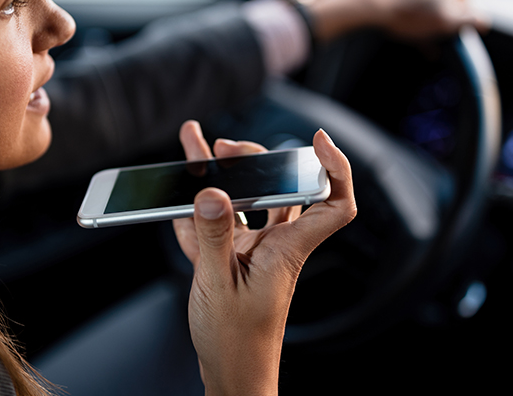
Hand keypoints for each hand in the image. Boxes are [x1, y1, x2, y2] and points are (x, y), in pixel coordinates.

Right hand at [173, 121, 356, 394]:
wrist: (232, 373)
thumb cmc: (236, 340)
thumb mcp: (219, 284)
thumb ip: (214, 236)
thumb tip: (211, 192)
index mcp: (287, 249)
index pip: (332, 203)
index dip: (334, 168)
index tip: (317, 140)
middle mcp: (275, 245)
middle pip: (277, 188)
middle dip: (253, 161)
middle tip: (223, 151)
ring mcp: (253, 252)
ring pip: (245, 203)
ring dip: (222, 177)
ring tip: (196, 149)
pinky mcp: (231, 261)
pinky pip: (217, 226)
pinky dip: (198, 212)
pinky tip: (178, 201)